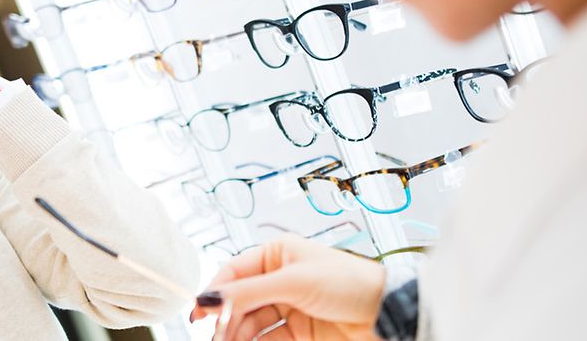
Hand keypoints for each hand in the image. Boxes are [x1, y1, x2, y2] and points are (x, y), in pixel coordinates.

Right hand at [192, 235, 386, 340]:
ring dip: (236, 335)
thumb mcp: (294, 282)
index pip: (234, 272)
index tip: (199, 313)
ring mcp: (288, 306)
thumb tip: (209, 298)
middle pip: (239, 301)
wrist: (387, 313)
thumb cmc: (350, 283)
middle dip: (225, 319)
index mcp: (277, 254)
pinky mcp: (299, 331)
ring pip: (250, 323)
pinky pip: (266, 339)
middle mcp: (280, 278)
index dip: (215, 292)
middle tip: (214, 337)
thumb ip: (248, 292)